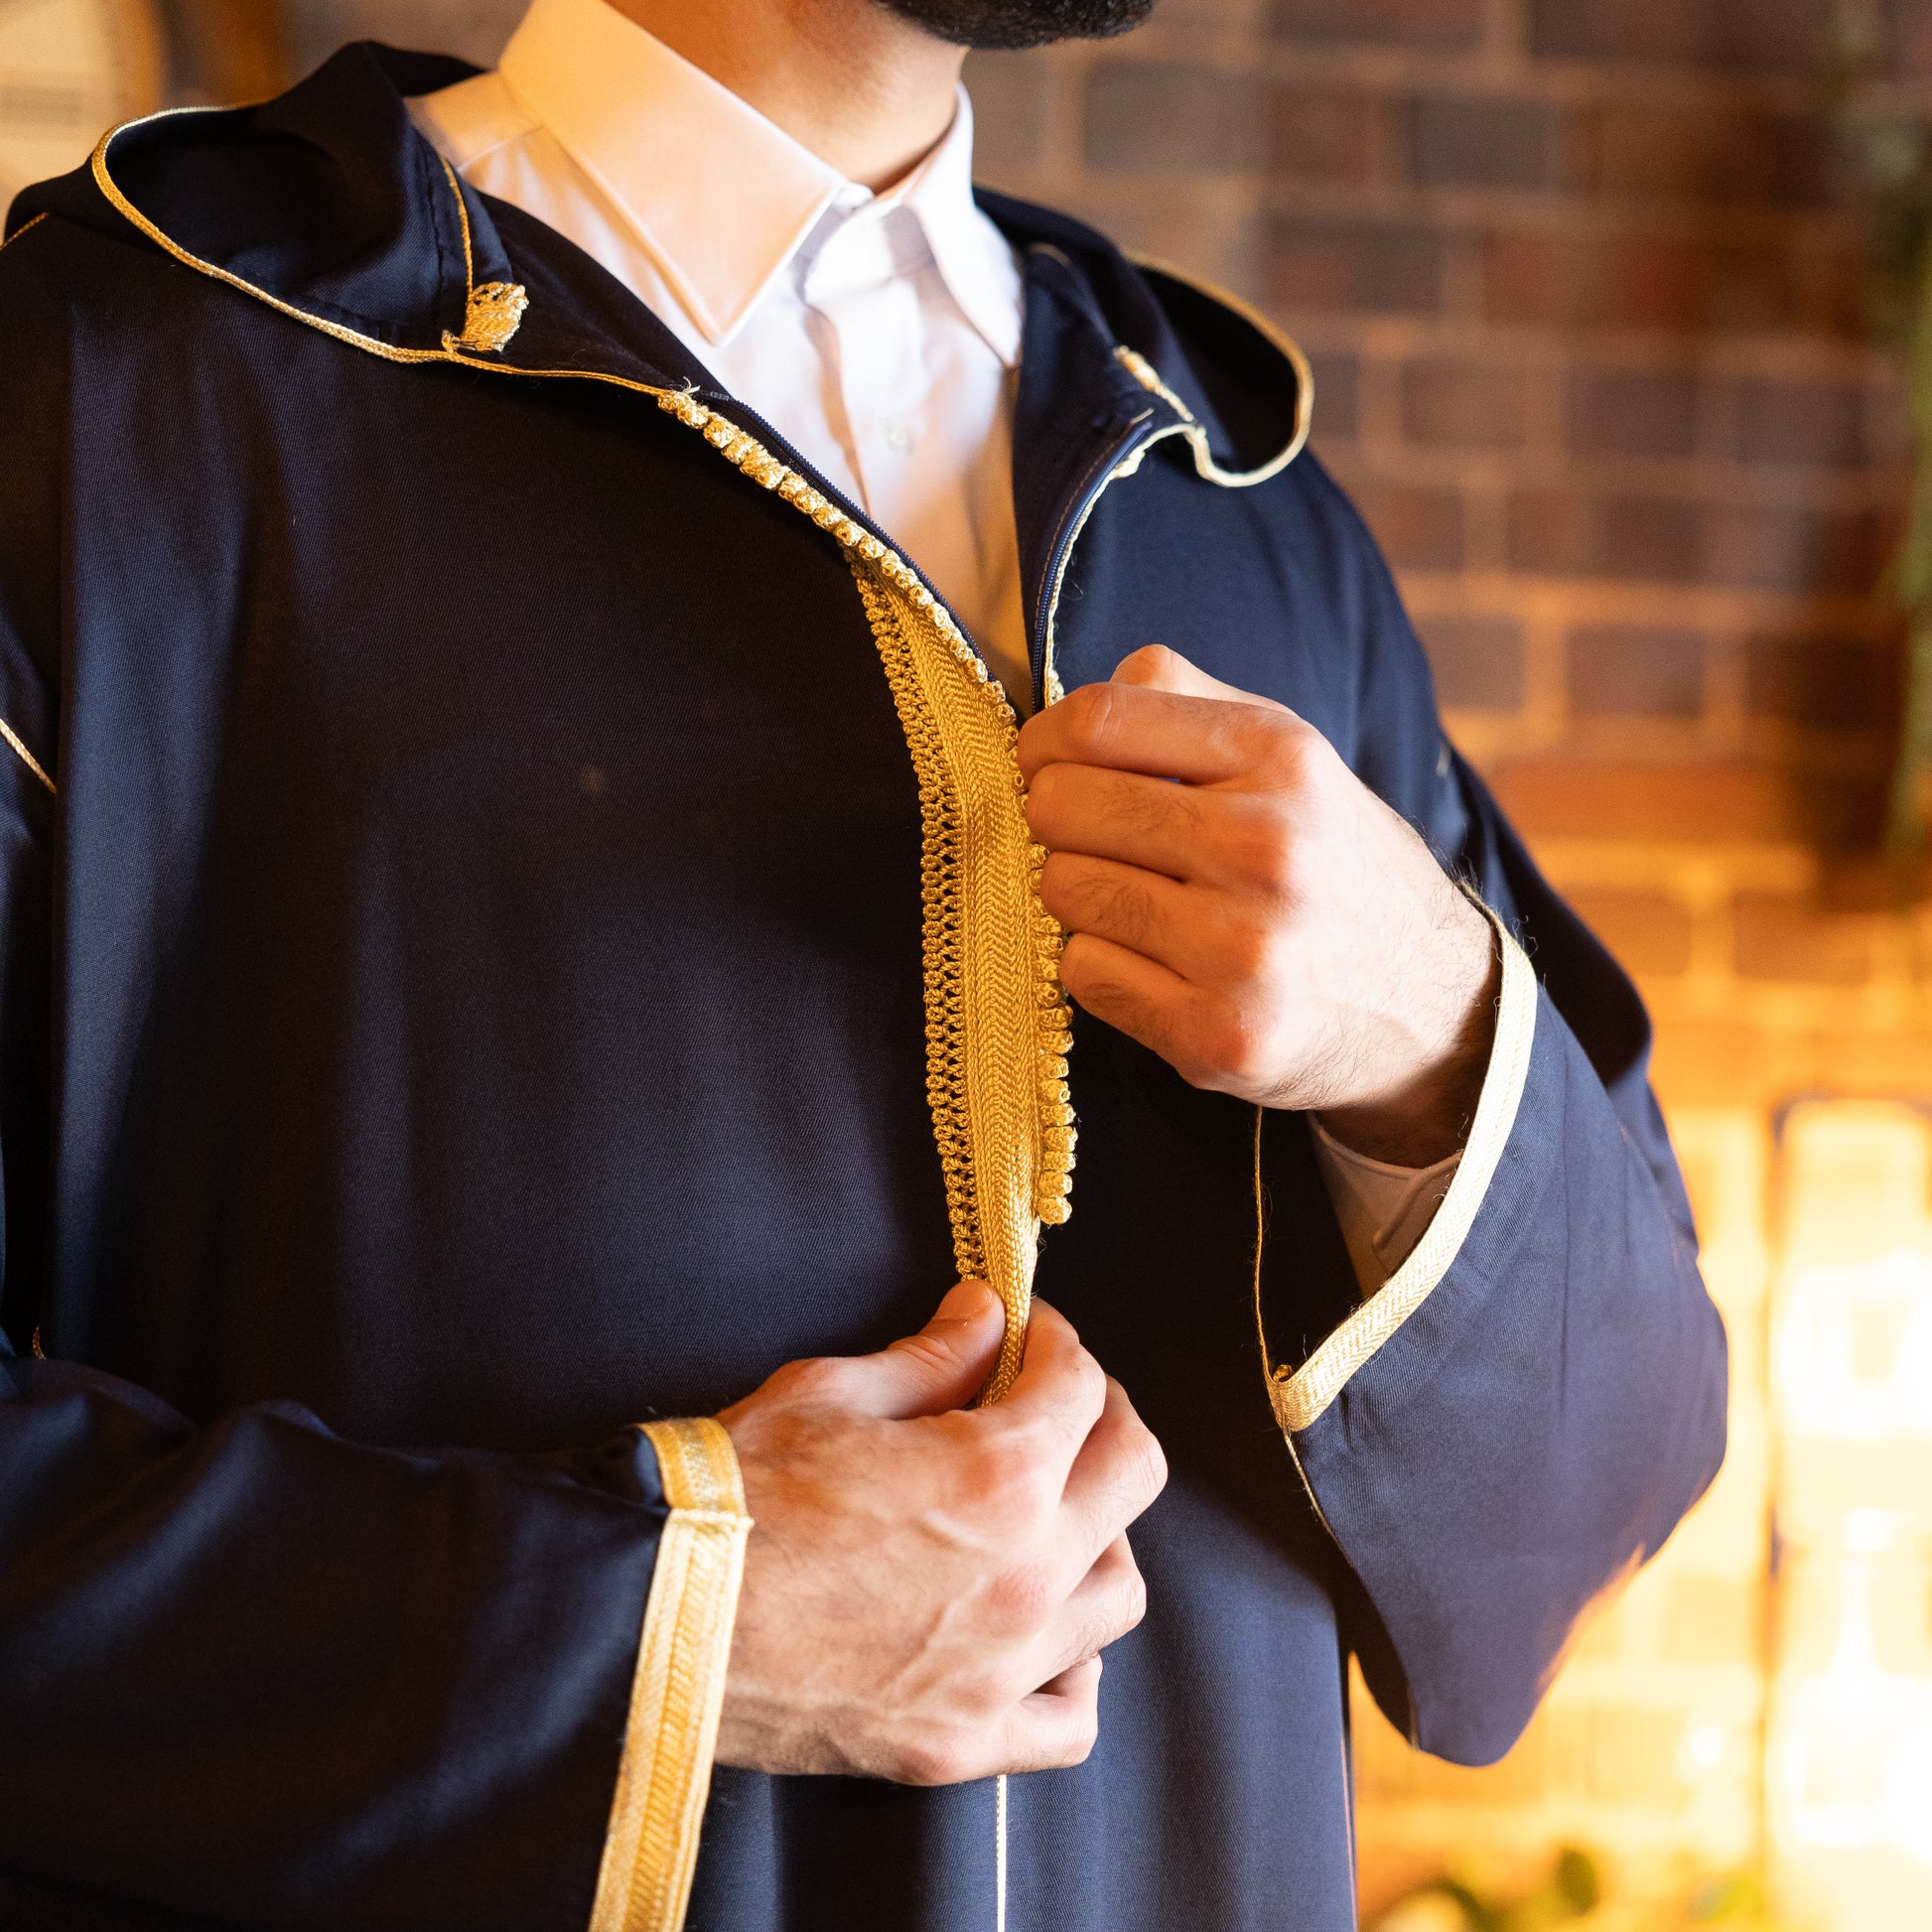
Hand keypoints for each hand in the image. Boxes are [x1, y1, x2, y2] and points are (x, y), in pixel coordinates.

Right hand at [714, 1283, 1165, 1783]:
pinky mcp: (960, 1741)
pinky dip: (1075, 1670)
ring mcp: (1000, 1669)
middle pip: (1132, 1473)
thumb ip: (931, 1358)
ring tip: (1053, 1509)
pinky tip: (1046, 1633)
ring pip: (1119, 1594)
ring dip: (1100, 1533)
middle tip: (1063, 1398)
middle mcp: (1024, 1576)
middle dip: (1105, 1416)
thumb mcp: (829, 1393)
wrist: (654, 1618)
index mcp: (997, 1477)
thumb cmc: (732, 1498)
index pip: (1079, 1388)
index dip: (1057, 1342)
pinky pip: (1071, 1718)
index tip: (1030, 1334)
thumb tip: (986, 1315)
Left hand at [1018, 646, 1497, 1167]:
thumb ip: (1188, 701)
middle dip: (1057, 818)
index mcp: (1282, 759)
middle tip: (1091, 838)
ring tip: (1133, 899)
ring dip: (1077, 892)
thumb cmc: (1331, 864)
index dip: (1045, 740)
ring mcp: (1242, 951)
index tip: (1043, 761)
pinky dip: (1098, 963)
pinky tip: (1154, 961)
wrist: (1431, 1006)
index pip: (1100, 721)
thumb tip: (1076, 703)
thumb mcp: (1292, 758)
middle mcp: (1266, 849)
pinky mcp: (1217, 1036)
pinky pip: (1083, 972)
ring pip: (1064, 890)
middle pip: (1065, 806)